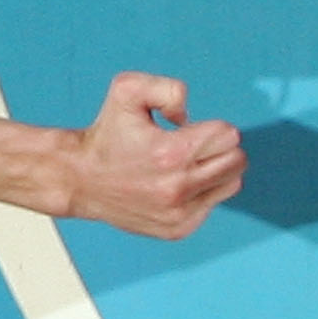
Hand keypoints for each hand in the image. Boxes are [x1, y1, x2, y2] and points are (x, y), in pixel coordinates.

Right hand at [66, 71, 244, 238]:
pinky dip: (202, 191)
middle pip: (237, 160)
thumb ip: (168, 90)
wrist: (80, 179)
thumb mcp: (127, 90)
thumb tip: (189, 117)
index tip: (188, 130)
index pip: (229, 136)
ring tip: (187, 163)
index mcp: (171, 154)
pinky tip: (176, 184)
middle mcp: (177, 188)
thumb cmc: (107, 133)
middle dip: (220, 147)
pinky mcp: (177, 229)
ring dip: (217, 169)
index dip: (213, 126)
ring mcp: (179, 213)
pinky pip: (212, 204)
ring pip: (231, 183)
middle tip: (192, 145)